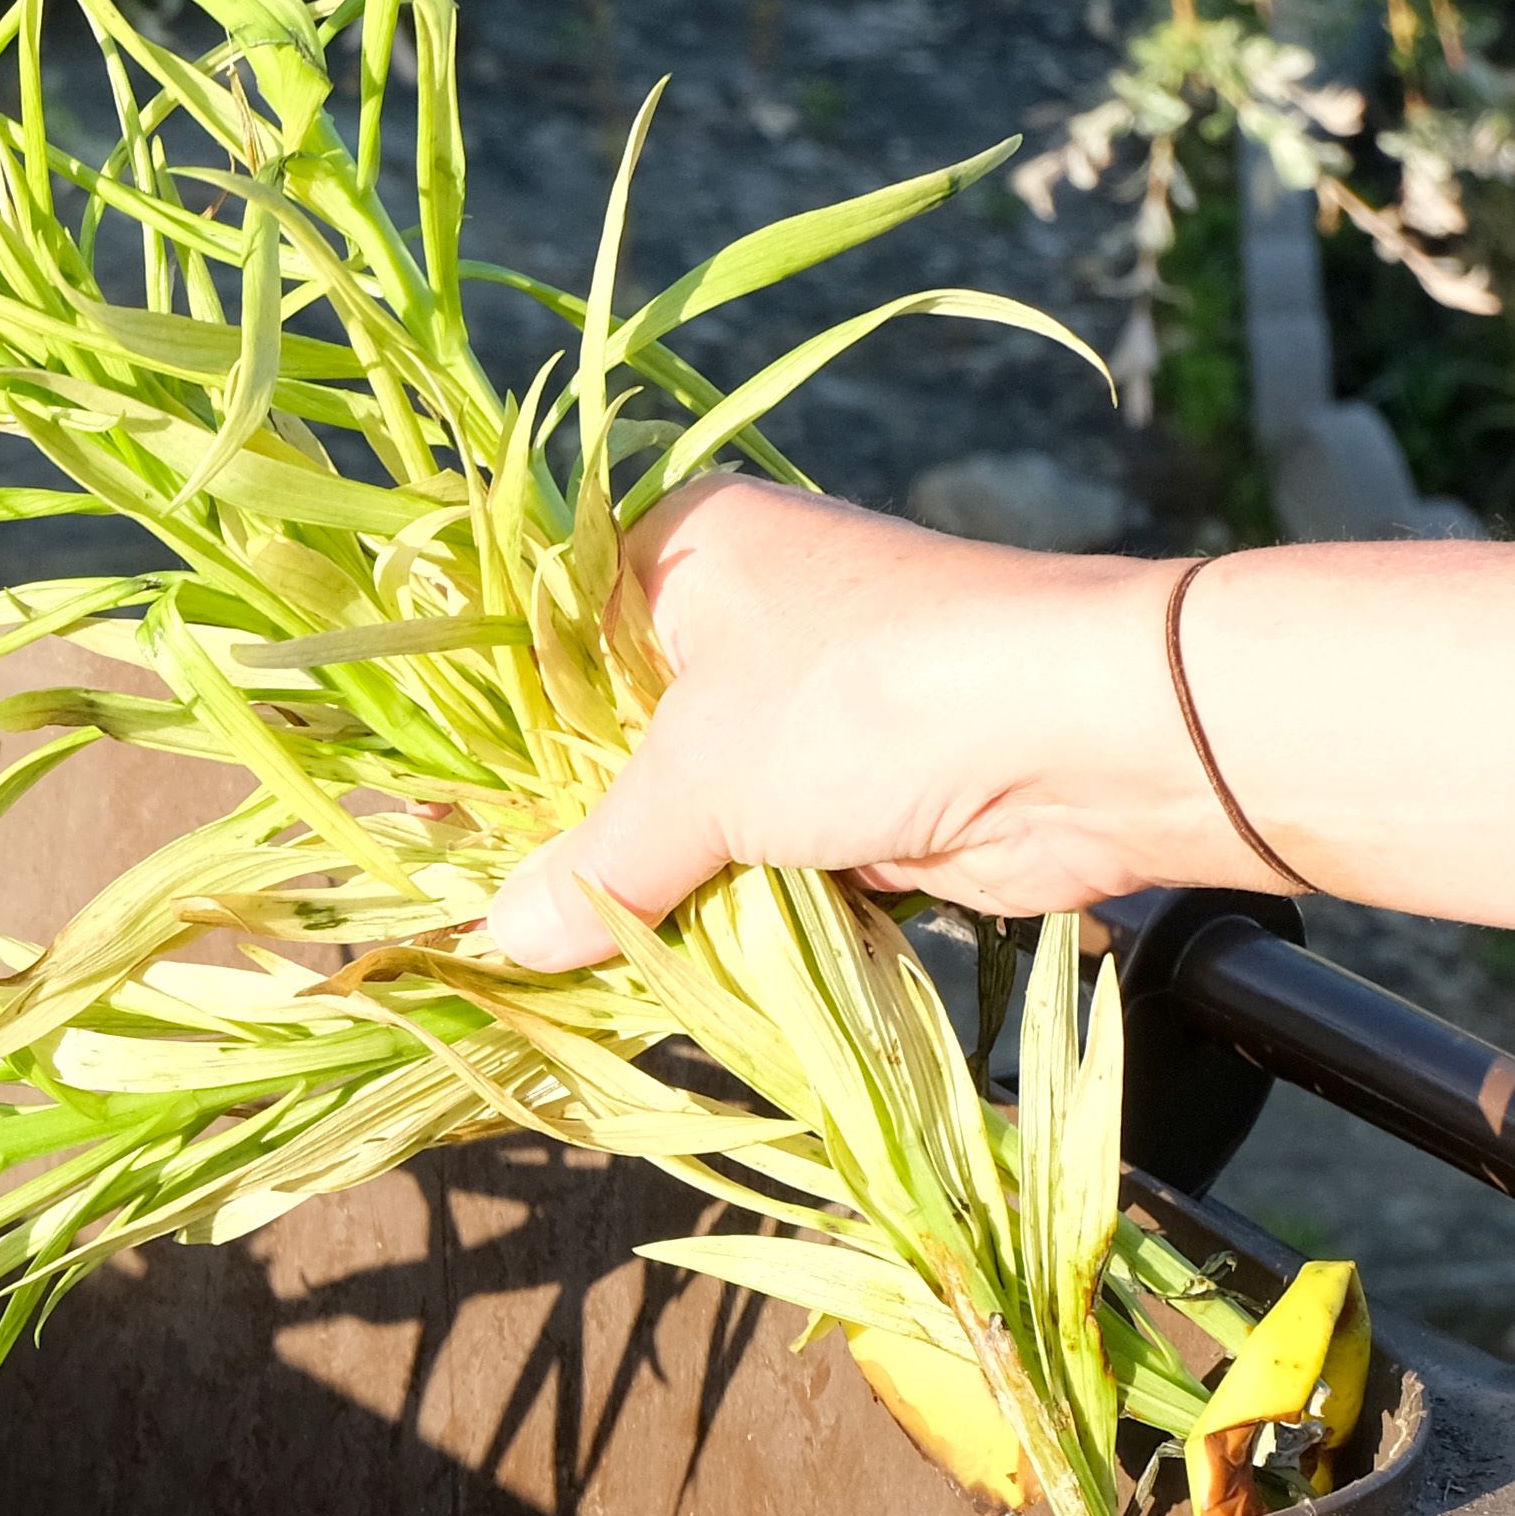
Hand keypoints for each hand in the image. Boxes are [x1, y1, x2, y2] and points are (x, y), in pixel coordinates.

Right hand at [473, 482, 1236, 970]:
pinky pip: (755, 858)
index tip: (420, 825)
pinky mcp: (860, 789)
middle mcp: (741, 614)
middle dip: (561, 831)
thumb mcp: (702, 777)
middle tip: (473, 911)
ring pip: (685, 808)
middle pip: (608, 736)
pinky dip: (722, 909)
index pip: (539, 640)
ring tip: (552, 956)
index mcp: (680, 552)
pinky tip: (657, 962)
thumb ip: (597, 863)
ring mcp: (806, 705)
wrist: (1094, 737)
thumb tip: (501, 936)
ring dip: (646, 882)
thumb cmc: (874, 698)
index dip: (481, 738)